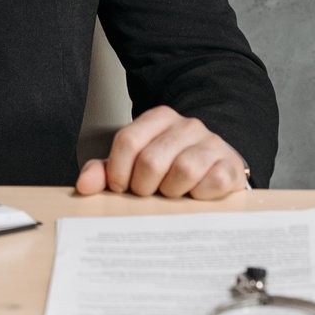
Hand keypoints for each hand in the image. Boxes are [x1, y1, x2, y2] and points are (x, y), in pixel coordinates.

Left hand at [74, 106, 247, 199]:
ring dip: (172, 191)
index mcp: (159, 118)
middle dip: (144, 186)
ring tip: (172, 193)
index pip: (128, 140)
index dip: (118, 171)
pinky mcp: (230, 165)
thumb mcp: (134, 165)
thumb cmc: (170, 168)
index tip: (121, 188)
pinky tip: (196, 194)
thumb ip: (105, 171)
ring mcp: (212, 143)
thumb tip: (84, 186)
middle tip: (148, 193)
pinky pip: (212, 182)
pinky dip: (199, 195)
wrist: (215, 167)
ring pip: (183, 169)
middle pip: (152, 160)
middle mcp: (187, 126)